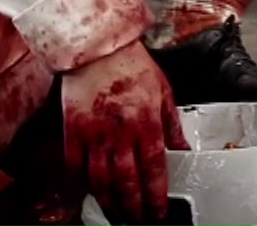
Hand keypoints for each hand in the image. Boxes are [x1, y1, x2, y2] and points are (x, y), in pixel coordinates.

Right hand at [62, 42, 188, 224]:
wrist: (98, 48)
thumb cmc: (133, 66)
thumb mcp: (164, 92)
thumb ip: (173, 125)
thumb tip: (184, 151)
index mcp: (146, 121)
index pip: (154, 169)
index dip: (156, 197)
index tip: (158, 214)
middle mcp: (120, 131)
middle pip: (127, 182)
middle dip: (134, 210)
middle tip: (139, 223)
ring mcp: (94, 133)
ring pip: (101, 181)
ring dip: (110, 205)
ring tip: (118, 218)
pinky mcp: (73, 131)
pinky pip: (75, 168)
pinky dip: (81, 186)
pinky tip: (89, 196)